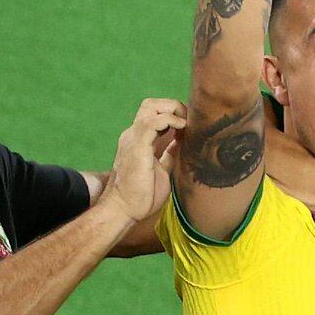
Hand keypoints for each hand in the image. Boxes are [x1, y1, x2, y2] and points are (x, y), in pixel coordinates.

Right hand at [108, 97, 185, 227]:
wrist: (124, 209)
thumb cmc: (142, 195)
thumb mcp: (162, 170)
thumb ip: (169, 155)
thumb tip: (181, 144)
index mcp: (139, 140)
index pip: (154, 114)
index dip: (174, 114)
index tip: (190, 126)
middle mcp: (134, 135)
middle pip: (152, 104)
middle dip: (173, 105)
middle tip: (189, 120)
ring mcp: (133, 138)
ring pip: (151, 107)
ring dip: (173, 109)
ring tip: (186, 123)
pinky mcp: (137, 146)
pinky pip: (152, 122)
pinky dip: (169, 120)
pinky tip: (181, 128)